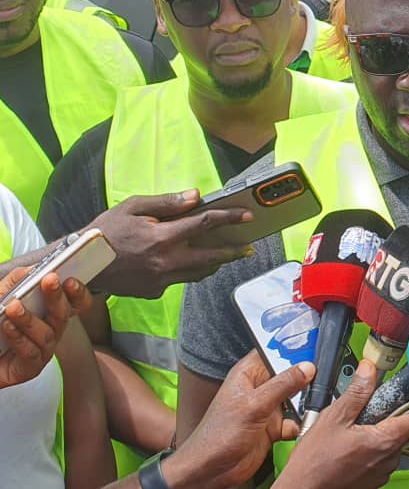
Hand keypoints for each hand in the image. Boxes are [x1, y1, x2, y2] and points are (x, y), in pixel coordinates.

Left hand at [0, 268, 90, 387]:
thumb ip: (15, 282)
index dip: (78, 292)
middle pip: (62, 314)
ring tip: (14, 307)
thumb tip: (32, 269)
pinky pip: (30, 352)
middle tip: (50, 280)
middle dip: (57, 296)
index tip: (70, 279)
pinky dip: (18, 338)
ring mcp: (43, 350)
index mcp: (48, 313)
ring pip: (46, 333)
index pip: (74, 303)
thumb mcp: (0, 297)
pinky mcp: (31, 367)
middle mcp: (50, 330)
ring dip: (29, 319)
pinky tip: (7, 326)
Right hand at [88, 190, 252, 297]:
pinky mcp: (154, 291)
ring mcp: (161, 279)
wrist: (80, 264)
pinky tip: (189, 262)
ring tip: (227, 255)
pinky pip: (179, 280)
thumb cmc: (106, 231)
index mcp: (162, 237)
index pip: (205, 224)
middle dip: (233, 251)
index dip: (230, 218)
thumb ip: (167, 202)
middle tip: (249, 247)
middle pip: (211, 256)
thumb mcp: (133, 207)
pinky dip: (187, 270)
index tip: (248, 216)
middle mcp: (165, 261)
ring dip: (215, 263)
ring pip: (198, 273)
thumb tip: (196, 196)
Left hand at [163, 352, 312, 488]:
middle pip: (288, 373)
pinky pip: (293, 420)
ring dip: (303, 403)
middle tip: (316, 379)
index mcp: (248, 373)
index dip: (292, 347)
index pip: (274, 350)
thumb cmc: (216, 436)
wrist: (211, 471)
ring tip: (308, 405)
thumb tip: (306, 368)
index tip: (312, 349)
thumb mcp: (253, 405)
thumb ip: (282, 385)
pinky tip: (296, 427)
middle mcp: (258, 388)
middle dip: (303, 378)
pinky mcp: (272, 427)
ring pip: (294, 397)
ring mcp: (266, 407)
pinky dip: (298, 424)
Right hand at [276, 359, 408, 488]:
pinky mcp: (373, 481)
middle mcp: (390, 460)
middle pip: (404, 429)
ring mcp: (382, 473)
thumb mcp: (335, 418)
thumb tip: (370, 369)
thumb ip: (357, 391)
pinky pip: (379, 458)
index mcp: (386, 441)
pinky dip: (369, 449)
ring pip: (390, 443)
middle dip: (388, 416)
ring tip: (351, 431)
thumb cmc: (315, 461)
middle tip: (365, 411)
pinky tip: (348, 447)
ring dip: (376, 433)